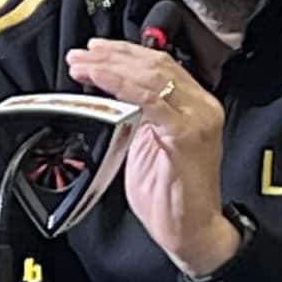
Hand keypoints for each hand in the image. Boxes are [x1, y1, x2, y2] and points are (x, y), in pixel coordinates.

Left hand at [64, 39, 241, 276]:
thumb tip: (111, 97)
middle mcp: (200, 106)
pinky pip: (149, 100)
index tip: (95, 50)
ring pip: (151, 76)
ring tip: (82, 64)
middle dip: (112, 55)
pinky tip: (100, 79)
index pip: (160, 65)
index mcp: (195, 105)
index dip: (125, 53)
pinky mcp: (186, 135)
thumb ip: (137, 117)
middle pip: (154, 64)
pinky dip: (121, 86)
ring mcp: (196, 118)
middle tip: (81, 54)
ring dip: (110, 67)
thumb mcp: (147, 145)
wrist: (193, 231)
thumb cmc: (171, 196)